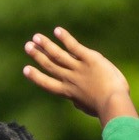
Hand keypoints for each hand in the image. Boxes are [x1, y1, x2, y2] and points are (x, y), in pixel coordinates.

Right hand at [21, 27, 137, 125]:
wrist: (112, 102)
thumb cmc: (104, 108)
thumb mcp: (87, 108)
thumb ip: (78, 103)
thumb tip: (75, 102)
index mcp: (68, 92)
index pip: (47, 83)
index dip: (35, 76)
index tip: (26, 69)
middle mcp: (70, 79)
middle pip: (50, 65)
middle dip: (37, 55)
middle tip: (27, 46)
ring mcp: (79, 68)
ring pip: (58, 55)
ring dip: (46, 45)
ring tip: (36, 37)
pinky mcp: (89, 58)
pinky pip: (74, 46)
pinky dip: (65, 38)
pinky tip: (57, 30)